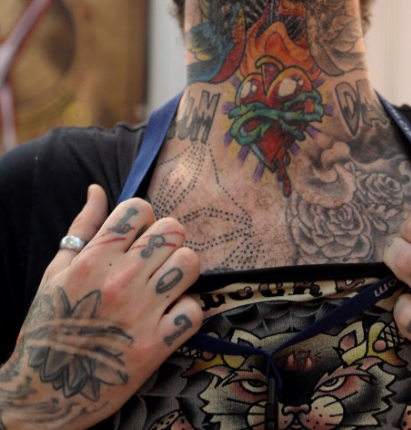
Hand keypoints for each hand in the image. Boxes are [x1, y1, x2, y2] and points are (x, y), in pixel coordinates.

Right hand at [0, 185, 202, 429]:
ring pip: (190, 263)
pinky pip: (194, 310)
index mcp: (94, 258)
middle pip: (173, 230)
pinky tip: (169, 316)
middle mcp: (121, 280)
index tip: (137, 235)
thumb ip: (82, 227)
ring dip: (181, 270)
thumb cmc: (50, 324)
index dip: (143, 217)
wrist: (43, 393)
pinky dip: (186, 312)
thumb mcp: (56, 271)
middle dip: (167, 239)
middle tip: (155, 258)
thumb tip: (98, 189)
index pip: (140, 208)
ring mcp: (141, 312)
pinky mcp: (157, 345)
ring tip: (166, 283)